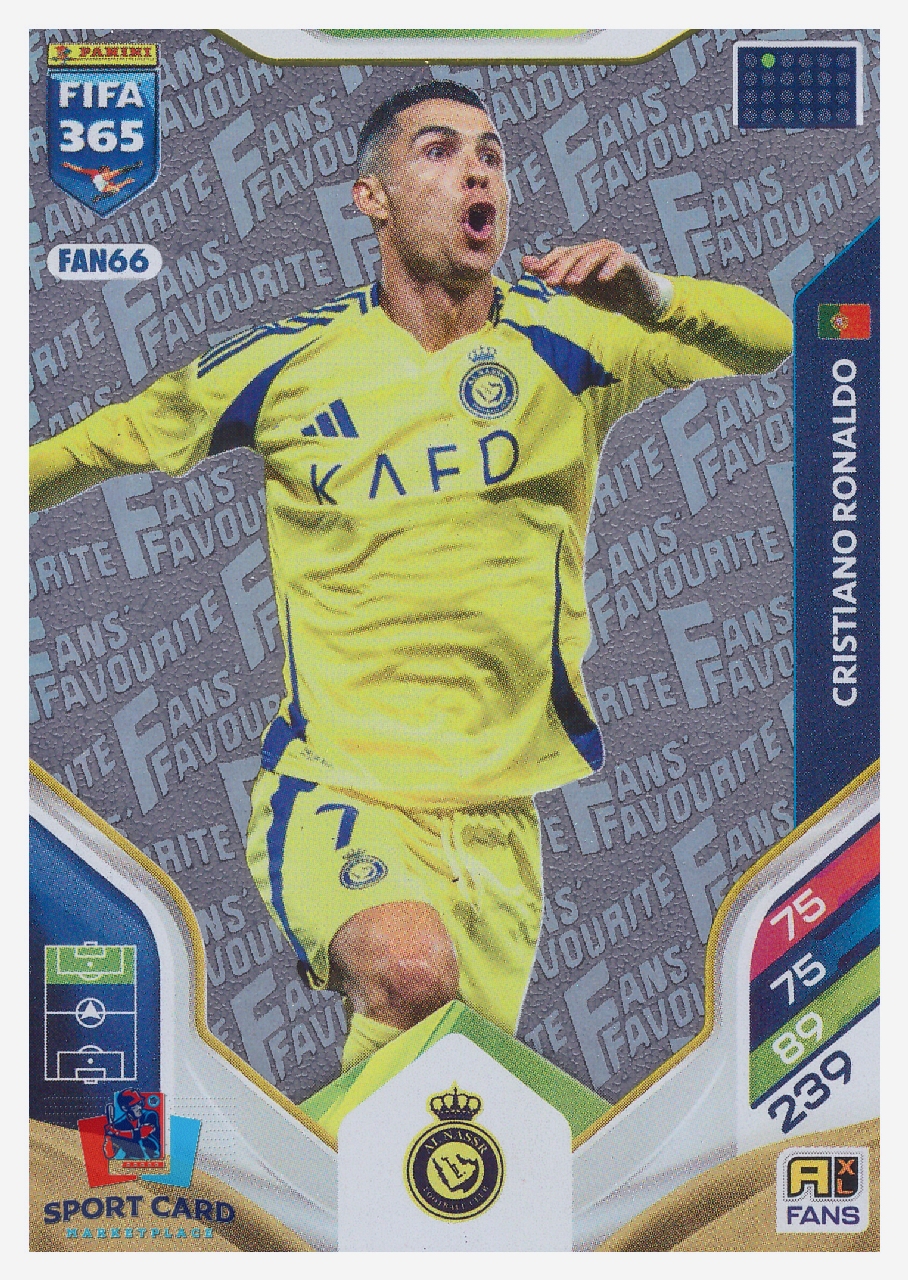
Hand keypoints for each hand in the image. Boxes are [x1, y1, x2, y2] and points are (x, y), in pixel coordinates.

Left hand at [521, 240, 665, 325]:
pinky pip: (620, 261)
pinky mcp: (631, 262)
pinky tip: (602, 279)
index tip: (539, 275)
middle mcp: (598, 249)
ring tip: (572, 283)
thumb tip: (524, 262)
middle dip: (562, 268)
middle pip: (576, 254)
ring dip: (583, 268)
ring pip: (596, 255)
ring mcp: (615, 254)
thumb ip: (551, 274)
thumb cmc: (606, 293)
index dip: (550, 262)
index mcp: (583, 254)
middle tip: (551, 282)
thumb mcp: (575, 287)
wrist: (636, 303)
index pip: (563, 253)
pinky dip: (611, 268)